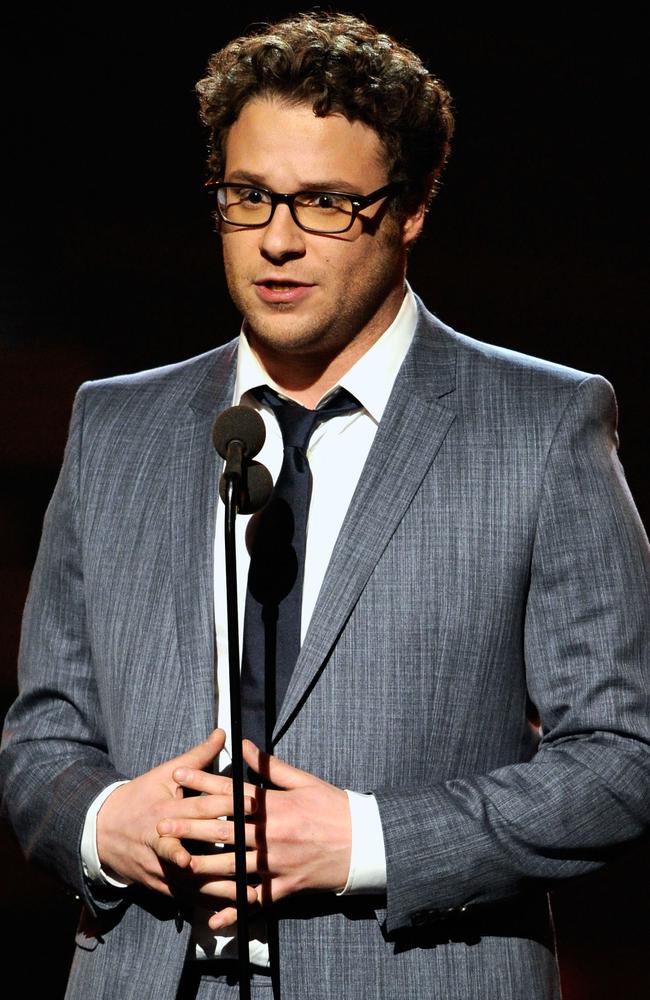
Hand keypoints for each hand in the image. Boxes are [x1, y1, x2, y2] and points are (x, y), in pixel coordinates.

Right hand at [96, 729, 255, 907]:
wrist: (101, 831)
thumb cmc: (139, 797)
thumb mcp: (164, 773)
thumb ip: (197, 757)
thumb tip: (223, 733)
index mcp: (166, 810)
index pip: (201, 806)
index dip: (228, 803)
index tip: (254, 803)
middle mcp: (164, 840)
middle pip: (200, 844)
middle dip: (228, 847)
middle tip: (257, 849)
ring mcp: (160, 867)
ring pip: (194, 879)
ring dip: (221, 887)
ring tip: (249, 891)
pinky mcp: (160, 887)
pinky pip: (186, 898)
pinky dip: (207, 904)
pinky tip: (230, 910)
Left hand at [157, 740, 351, 929]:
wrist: (364, 842)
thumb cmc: (334, 807)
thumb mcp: (304, 781)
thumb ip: (270, 767)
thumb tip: (245, 746)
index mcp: (275, 806)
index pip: (230, 792)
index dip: (202, 783)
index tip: (178, 777)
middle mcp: (272, 835)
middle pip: (223, 830)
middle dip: (190, 826)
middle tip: (162, 825)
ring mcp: (277, 864)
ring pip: (234, 867)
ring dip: (204, 865)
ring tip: (180, 863)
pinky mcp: (286, 887)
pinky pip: (256, 902)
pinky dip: (235, 911)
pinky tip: (214, 918)